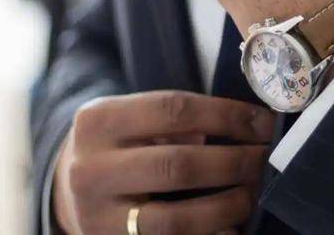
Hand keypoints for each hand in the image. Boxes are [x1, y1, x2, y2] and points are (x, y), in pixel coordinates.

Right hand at [52, 91, 274, 234]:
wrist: (68, 186)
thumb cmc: (119, 143)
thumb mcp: (133, 116)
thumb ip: (178, 119)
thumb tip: (247, 125)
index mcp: (99, 121)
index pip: (175, 110)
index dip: (227, 115)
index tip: (263, 123)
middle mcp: (91, 169)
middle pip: (178, 165)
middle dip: (233, 162)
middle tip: (265, 158)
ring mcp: (97, 217)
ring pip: (175, 219)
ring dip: (226, 207)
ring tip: (251, 193)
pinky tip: (231, 228)